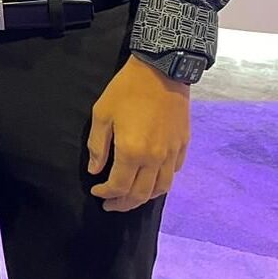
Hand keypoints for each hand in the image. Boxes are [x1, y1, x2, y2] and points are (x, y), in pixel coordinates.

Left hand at [87, 55, 190, 211]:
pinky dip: (161, 183)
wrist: (161, 72)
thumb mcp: (102, 114)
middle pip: (141, 194)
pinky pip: (173, 174)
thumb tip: (95, 171)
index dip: (106, 193)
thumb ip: (97, 146)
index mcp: (132, 153)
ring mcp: (172, 154)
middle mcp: (155, 160)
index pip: (119, 186)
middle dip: (124, 203)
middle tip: (111, 206)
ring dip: (144, 198)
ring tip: (130, 199)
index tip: (96, 192)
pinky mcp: (183, 146)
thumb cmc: (126, 91)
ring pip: (161, 189)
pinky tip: (151, 180)